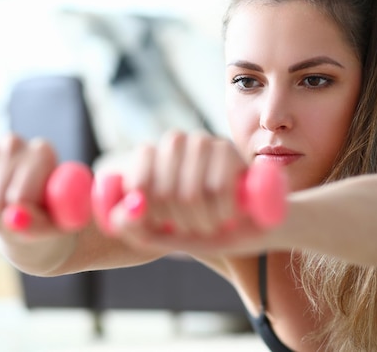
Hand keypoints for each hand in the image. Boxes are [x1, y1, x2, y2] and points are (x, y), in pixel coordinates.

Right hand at [0, 135, 65, 237]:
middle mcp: (14, 142)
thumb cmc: (49, 214)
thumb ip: (38, 225)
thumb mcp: (55, 225)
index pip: (18, 199)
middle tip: (12, 221)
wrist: (29, 202)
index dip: (19, 222)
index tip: (29, 222)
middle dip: (1, 223)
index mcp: (43, 152)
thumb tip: (13, 219)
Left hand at [105, 131, 284, 254]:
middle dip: (182, 224)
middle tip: (197, 229)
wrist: (256, 223)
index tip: (168, 226)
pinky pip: (217, 188)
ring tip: (215, 223)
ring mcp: (201, 141)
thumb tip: (120, 216)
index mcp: (151, 157)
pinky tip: (230, 215)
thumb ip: (139, 230)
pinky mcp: (227, 147)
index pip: (138, 186)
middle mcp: (173, 142)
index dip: (153, 216)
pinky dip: (223, 213)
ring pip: (191, 193)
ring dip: (205, 222)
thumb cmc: (207, 227)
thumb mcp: (169, 236)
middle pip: (164, 193)